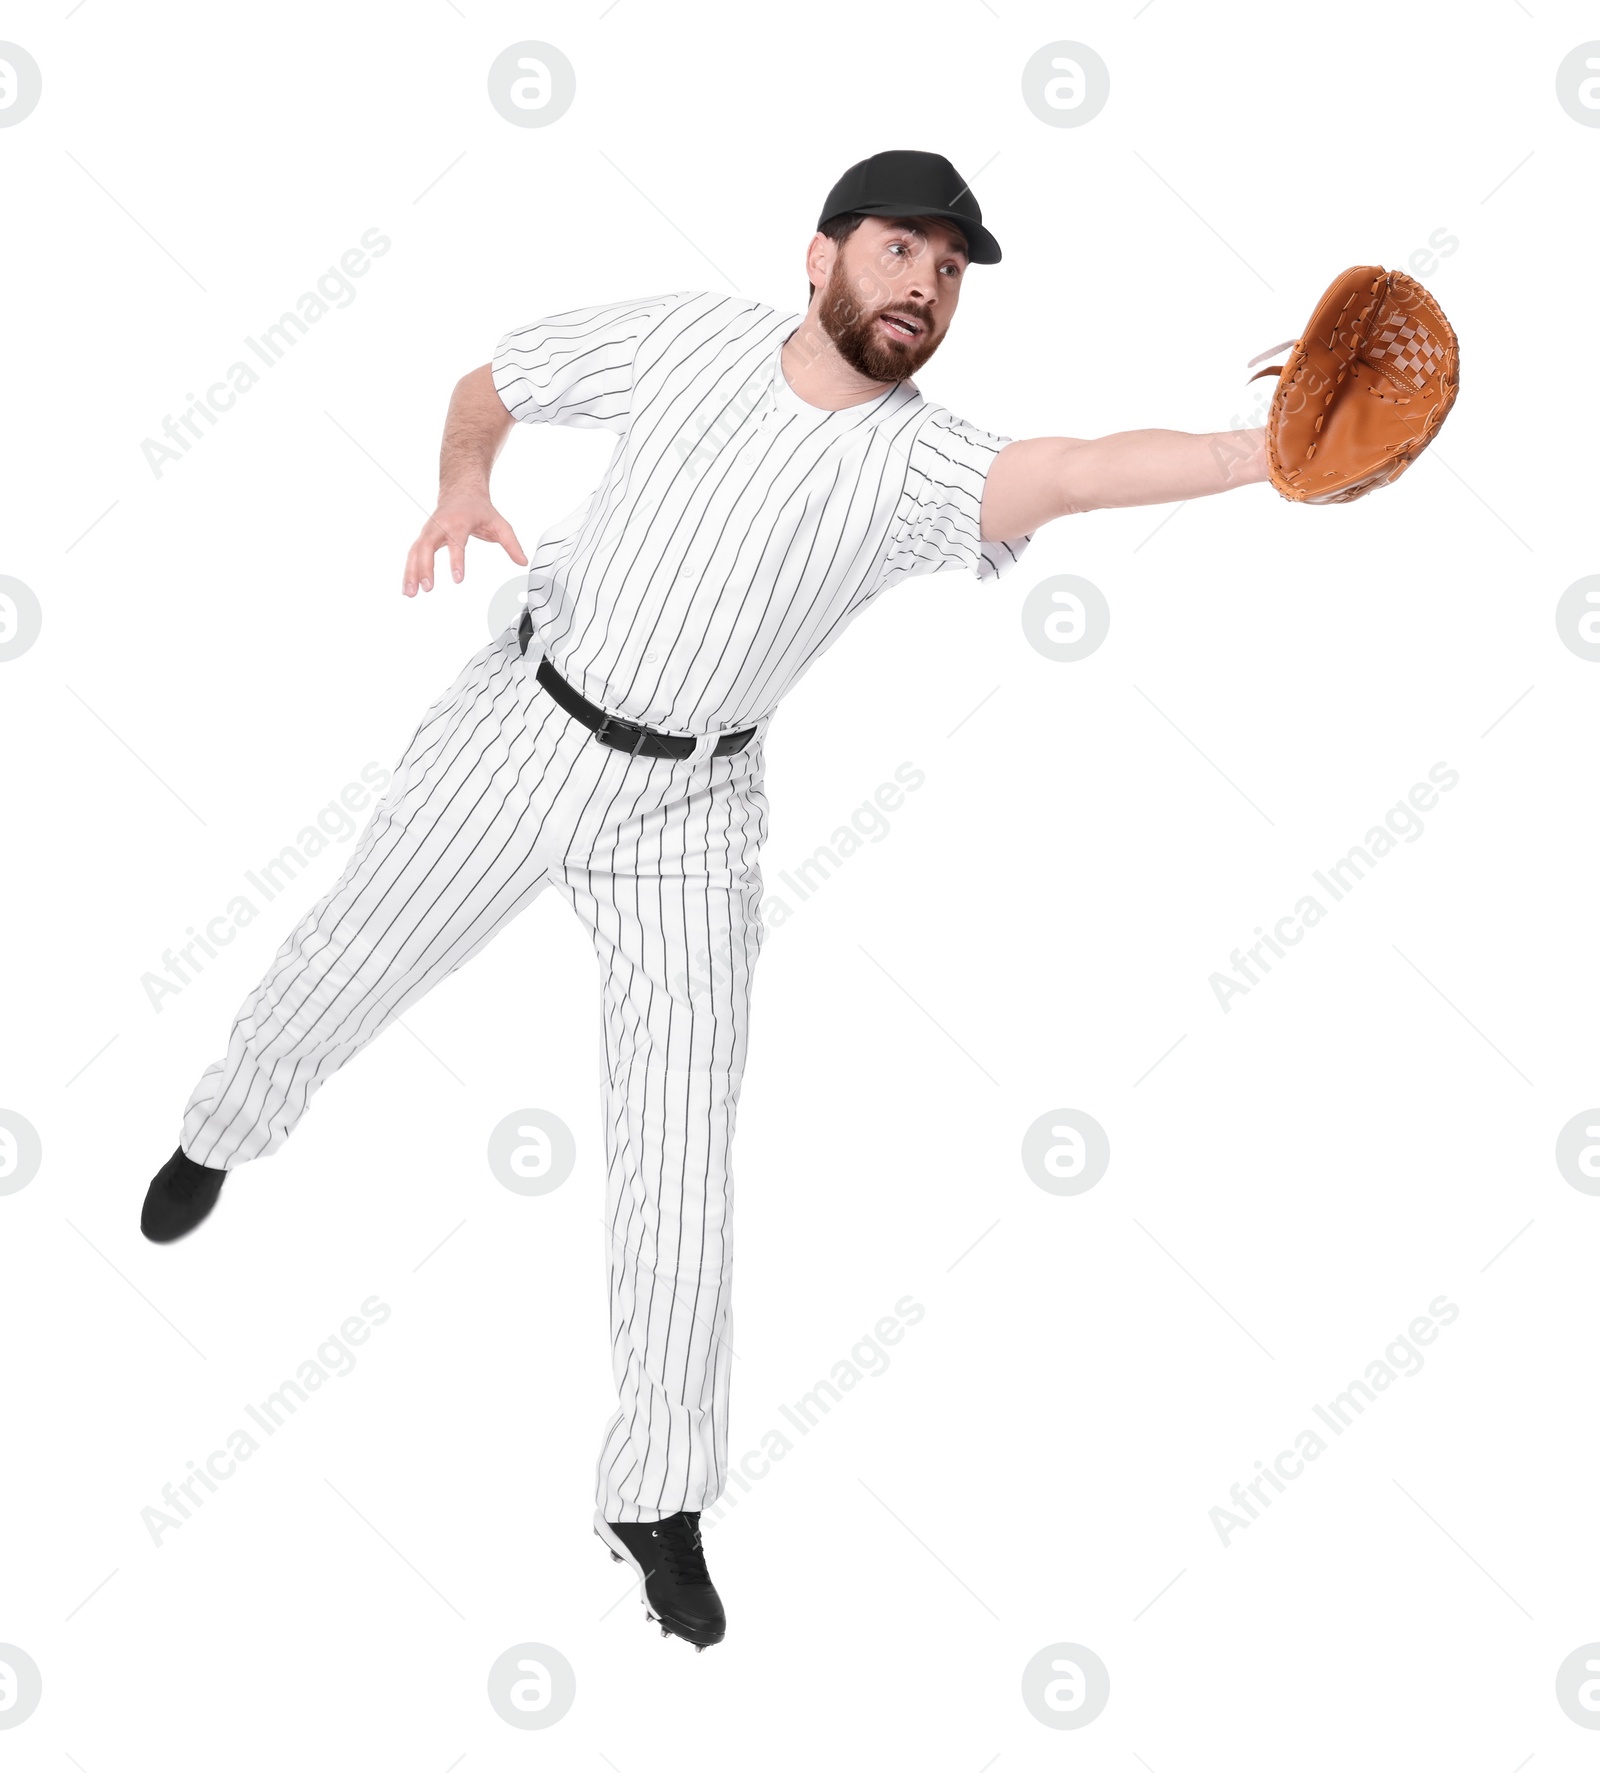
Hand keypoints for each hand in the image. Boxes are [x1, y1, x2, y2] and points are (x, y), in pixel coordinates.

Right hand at [402, 487, 527, 596]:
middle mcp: (440, 526)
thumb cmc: (480, 510)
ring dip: (411, 572)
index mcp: (459, 522)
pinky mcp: (423, 537)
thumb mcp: (500, 524)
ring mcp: (428, 531)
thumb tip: (523, 562)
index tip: (458, 579)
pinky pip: (413, 554)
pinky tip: (408, 588)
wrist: (461, 492)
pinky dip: (408, 571)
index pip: (456, 542)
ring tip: (410, 593)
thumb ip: (511, 544)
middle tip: (428, 588)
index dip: (456, 560)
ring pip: (415, 551)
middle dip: (426, 567)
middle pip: (428, 546)